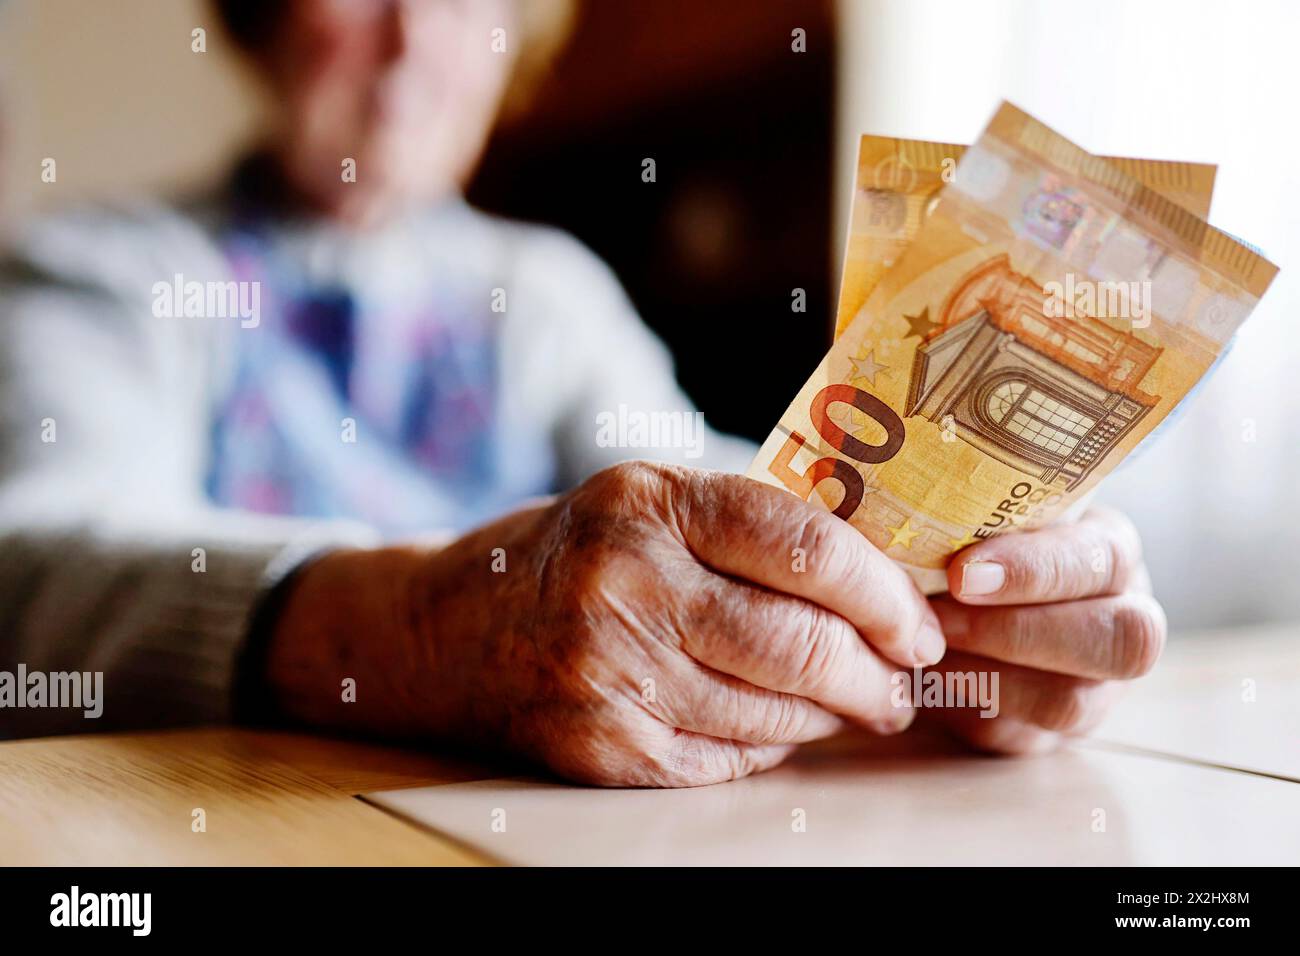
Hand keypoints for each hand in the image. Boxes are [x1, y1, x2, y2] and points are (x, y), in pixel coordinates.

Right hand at [264, 462, 945, 786]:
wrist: (450, 628)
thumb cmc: (574, 554)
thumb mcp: (648, 502)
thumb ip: (748, 524)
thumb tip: (879, 578)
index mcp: (649, 503)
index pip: (803, 547)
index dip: (881, 594)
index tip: (919, 623)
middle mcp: (625, 583)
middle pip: (797, 641)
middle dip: (876, 672)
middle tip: (904, 682)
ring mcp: (608, 670)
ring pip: (772, 711)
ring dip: (832, 715)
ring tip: (855, 703)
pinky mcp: (599, 743)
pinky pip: (726, 757)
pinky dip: (772, 745)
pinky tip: (780, 725)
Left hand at [923, 507, 1165, 752]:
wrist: (956, 595)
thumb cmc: (971, 539)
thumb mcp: (985, 513)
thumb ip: (974, 514)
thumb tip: (917, 520)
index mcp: (1111, 550)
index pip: (1101, 559)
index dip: (1035, 571)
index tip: (960, 573)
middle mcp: (1126, 619)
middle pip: (1118, 642)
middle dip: (1019, 632)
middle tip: (941, 621)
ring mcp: (1099, 687)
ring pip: (1069, 702)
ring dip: (987, 679)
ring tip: (922, 653)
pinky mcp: (1053, 733)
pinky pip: (1020, 737)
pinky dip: (966, 710)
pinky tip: (922, 682)